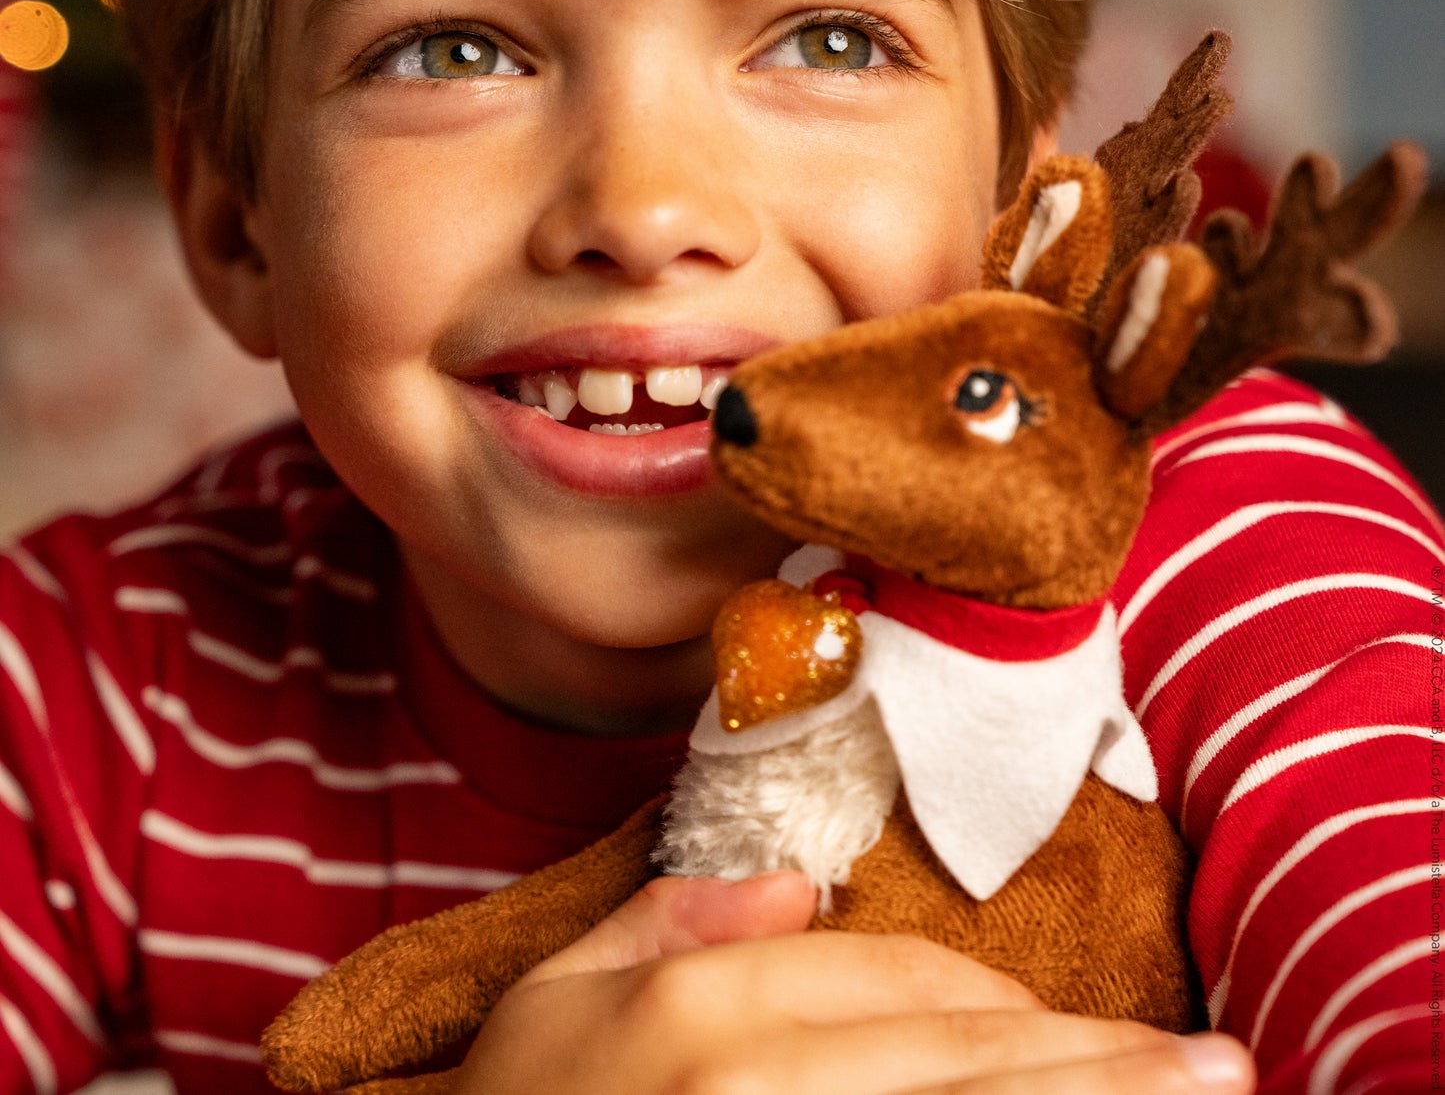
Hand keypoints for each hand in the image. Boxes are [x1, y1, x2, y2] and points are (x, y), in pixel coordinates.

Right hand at [455, 873, 1255, 1093]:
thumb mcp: (549, 1006)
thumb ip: (660, 924)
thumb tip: (787, 887)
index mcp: (698, 1010)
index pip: (896, 983)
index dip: (1006, 1005)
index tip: (1079, 1029)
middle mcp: (755, 1084)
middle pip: (970, 1064)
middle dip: (1108, 1067)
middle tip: (1220, 1072)